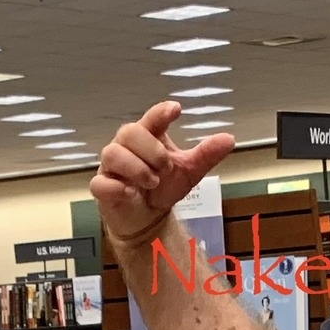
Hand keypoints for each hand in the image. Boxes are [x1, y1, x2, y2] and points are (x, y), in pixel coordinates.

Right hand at [90, 103, 235, 246]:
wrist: (148, 219)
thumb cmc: (163, 187)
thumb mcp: (189, 171)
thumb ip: (206, 155)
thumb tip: (229, 139)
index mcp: (147, 138)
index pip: (151, 118)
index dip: (160, 113)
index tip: (175, 109)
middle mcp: (126, 148)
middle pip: (129, 132)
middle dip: (150, 149)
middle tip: (165, 167)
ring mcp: (112, 168)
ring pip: (112, 154)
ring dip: (136, 167)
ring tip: (153, 182)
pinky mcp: (104, 189)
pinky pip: (100, 183)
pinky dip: (116, 186)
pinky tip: (131, 192)